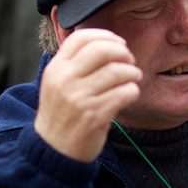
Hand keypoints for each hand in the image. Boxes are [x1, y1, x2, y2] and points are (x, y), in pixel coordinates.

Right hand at [34, 28, 141, 162]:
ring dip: (132, 72)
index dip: (105, 35)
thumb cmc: (62, 114)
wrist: (53, 151)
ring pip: (116, 71)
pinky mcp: (93, 116)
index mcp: (56, 69)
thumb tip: (108, 43)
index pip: (81, 38)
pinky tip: (131, 94)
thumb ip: (75, 64)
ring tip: (134, 78)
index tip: (119, 42)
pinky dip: (132, 91)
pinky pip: (123, 93)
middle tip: (129, 60)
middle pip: (101, 50)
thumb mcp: (57, 84)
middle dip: (122, 52)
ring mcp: (78, 98)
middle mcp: (65, 80)